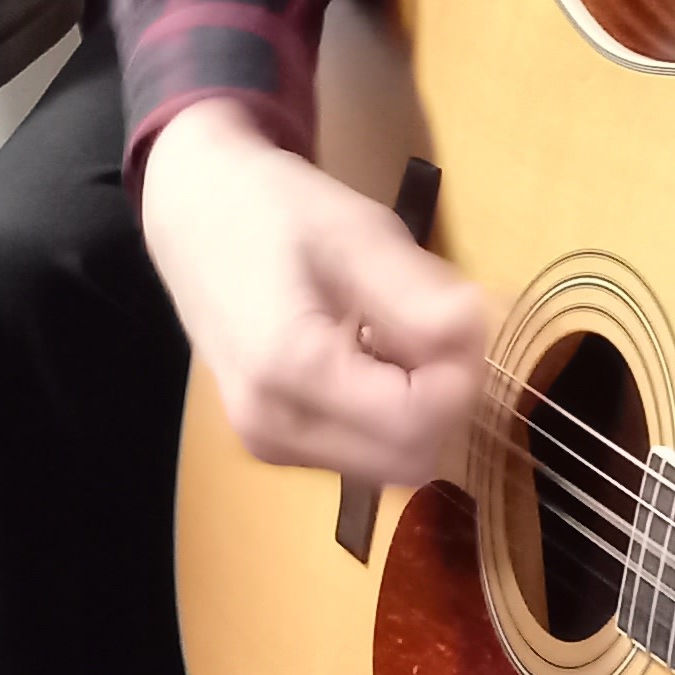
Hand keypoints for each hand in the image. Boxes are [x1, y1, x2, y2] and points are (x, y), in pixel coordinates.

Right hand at [142, 97, 487, 485]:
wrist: (195, 213)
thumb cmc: (274, 209)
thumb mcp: (358, 233)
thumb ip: (421, 295)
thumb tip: (478, 333)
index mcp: (289, 369)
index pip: (418, 420)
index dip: (460, 376)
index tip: (460, 320)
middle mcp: (272, 426)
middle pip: (409, 458)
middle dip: (443, 399)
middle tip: (437, 328)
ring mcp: (266, 443)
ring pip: (390, 464)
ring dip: (418, 410)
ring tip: (395, 336)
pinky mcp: (271, 444)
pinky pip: (361, 455)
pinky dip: (386, 416)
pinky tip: (368, 357)